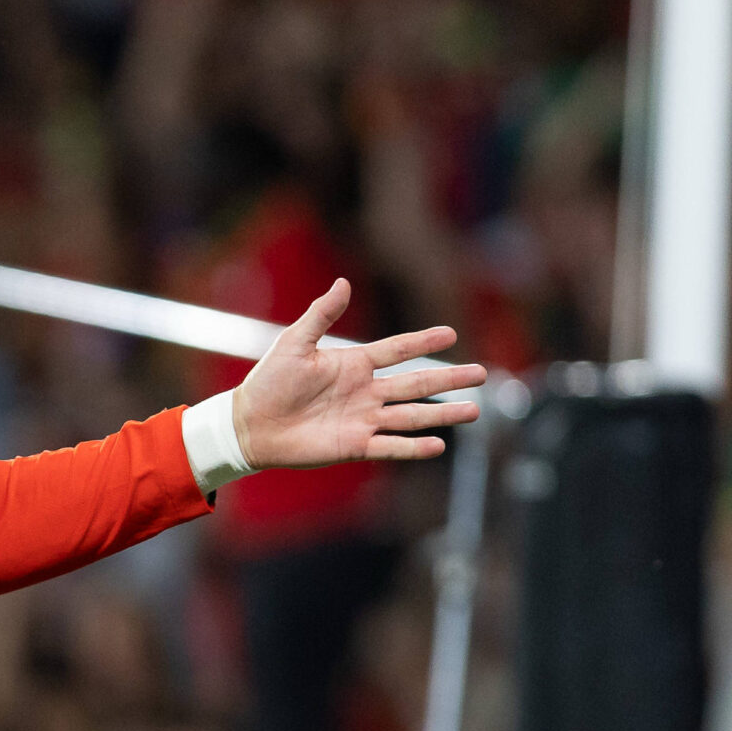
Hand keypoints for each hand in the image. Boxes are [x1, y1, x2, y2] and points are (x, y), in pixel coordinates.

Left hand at [234, 279, 483, 469]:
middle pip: (416, 383)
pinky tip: (438, 445)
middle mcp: (365, 391)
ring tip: (474, 410)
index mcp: (354, 364)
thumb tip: (343, 282)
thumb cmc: (268, 381)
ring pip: (412, 415)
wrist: (249, 424)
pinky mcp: (354, 445)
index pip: (398, 349)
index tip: (452, 333)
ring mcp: (363, 419)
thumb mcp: (294, 342)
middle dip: (449, 379)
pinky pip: (390, 446)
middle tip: (482, 374)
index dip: (424, 341)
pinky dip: (413, 447)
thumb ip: (321, 314)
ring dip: (442, 413)